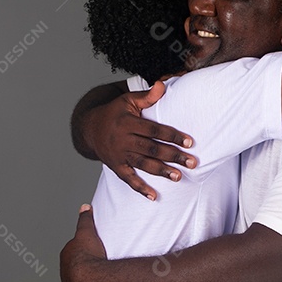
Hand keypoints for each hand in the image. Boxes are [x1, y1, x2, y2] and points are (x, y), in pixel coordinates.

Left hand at [59, 204, 106, 281]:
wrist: (91, 278)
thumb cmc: (89, 255)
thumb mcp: (87, 232)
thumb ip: (85, 219)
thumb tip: (85, 206)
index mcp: (65, 254)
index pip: (73, 249)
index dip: (83, 249)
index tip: (93, 250)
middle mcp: (63, 269)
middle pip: (73, 264)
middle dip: (82, 263)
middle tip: (97, 262)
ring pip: (75, 278)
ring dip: (84, 277)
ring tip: (97, 275)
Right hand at [82, 81, 197, 199]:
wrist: (89, 128)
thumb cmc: (114, 112)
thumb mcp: (128, 100)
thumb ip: (146, 97)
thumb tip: (162, 85)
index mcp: (128, 123)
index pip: (154, 130)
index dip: (172, 136)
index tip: (190, 142)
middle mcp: (123, 140)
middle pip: (151, 149)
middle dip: (172, 156)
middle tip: (192, 162)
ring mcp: (119, 155)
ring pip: (142, 165)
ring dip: (161, 172)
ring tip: (178, 177)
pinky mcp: (116, 167)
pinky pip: (128, 180)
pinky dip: (140, 189)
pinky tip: (153, 196)